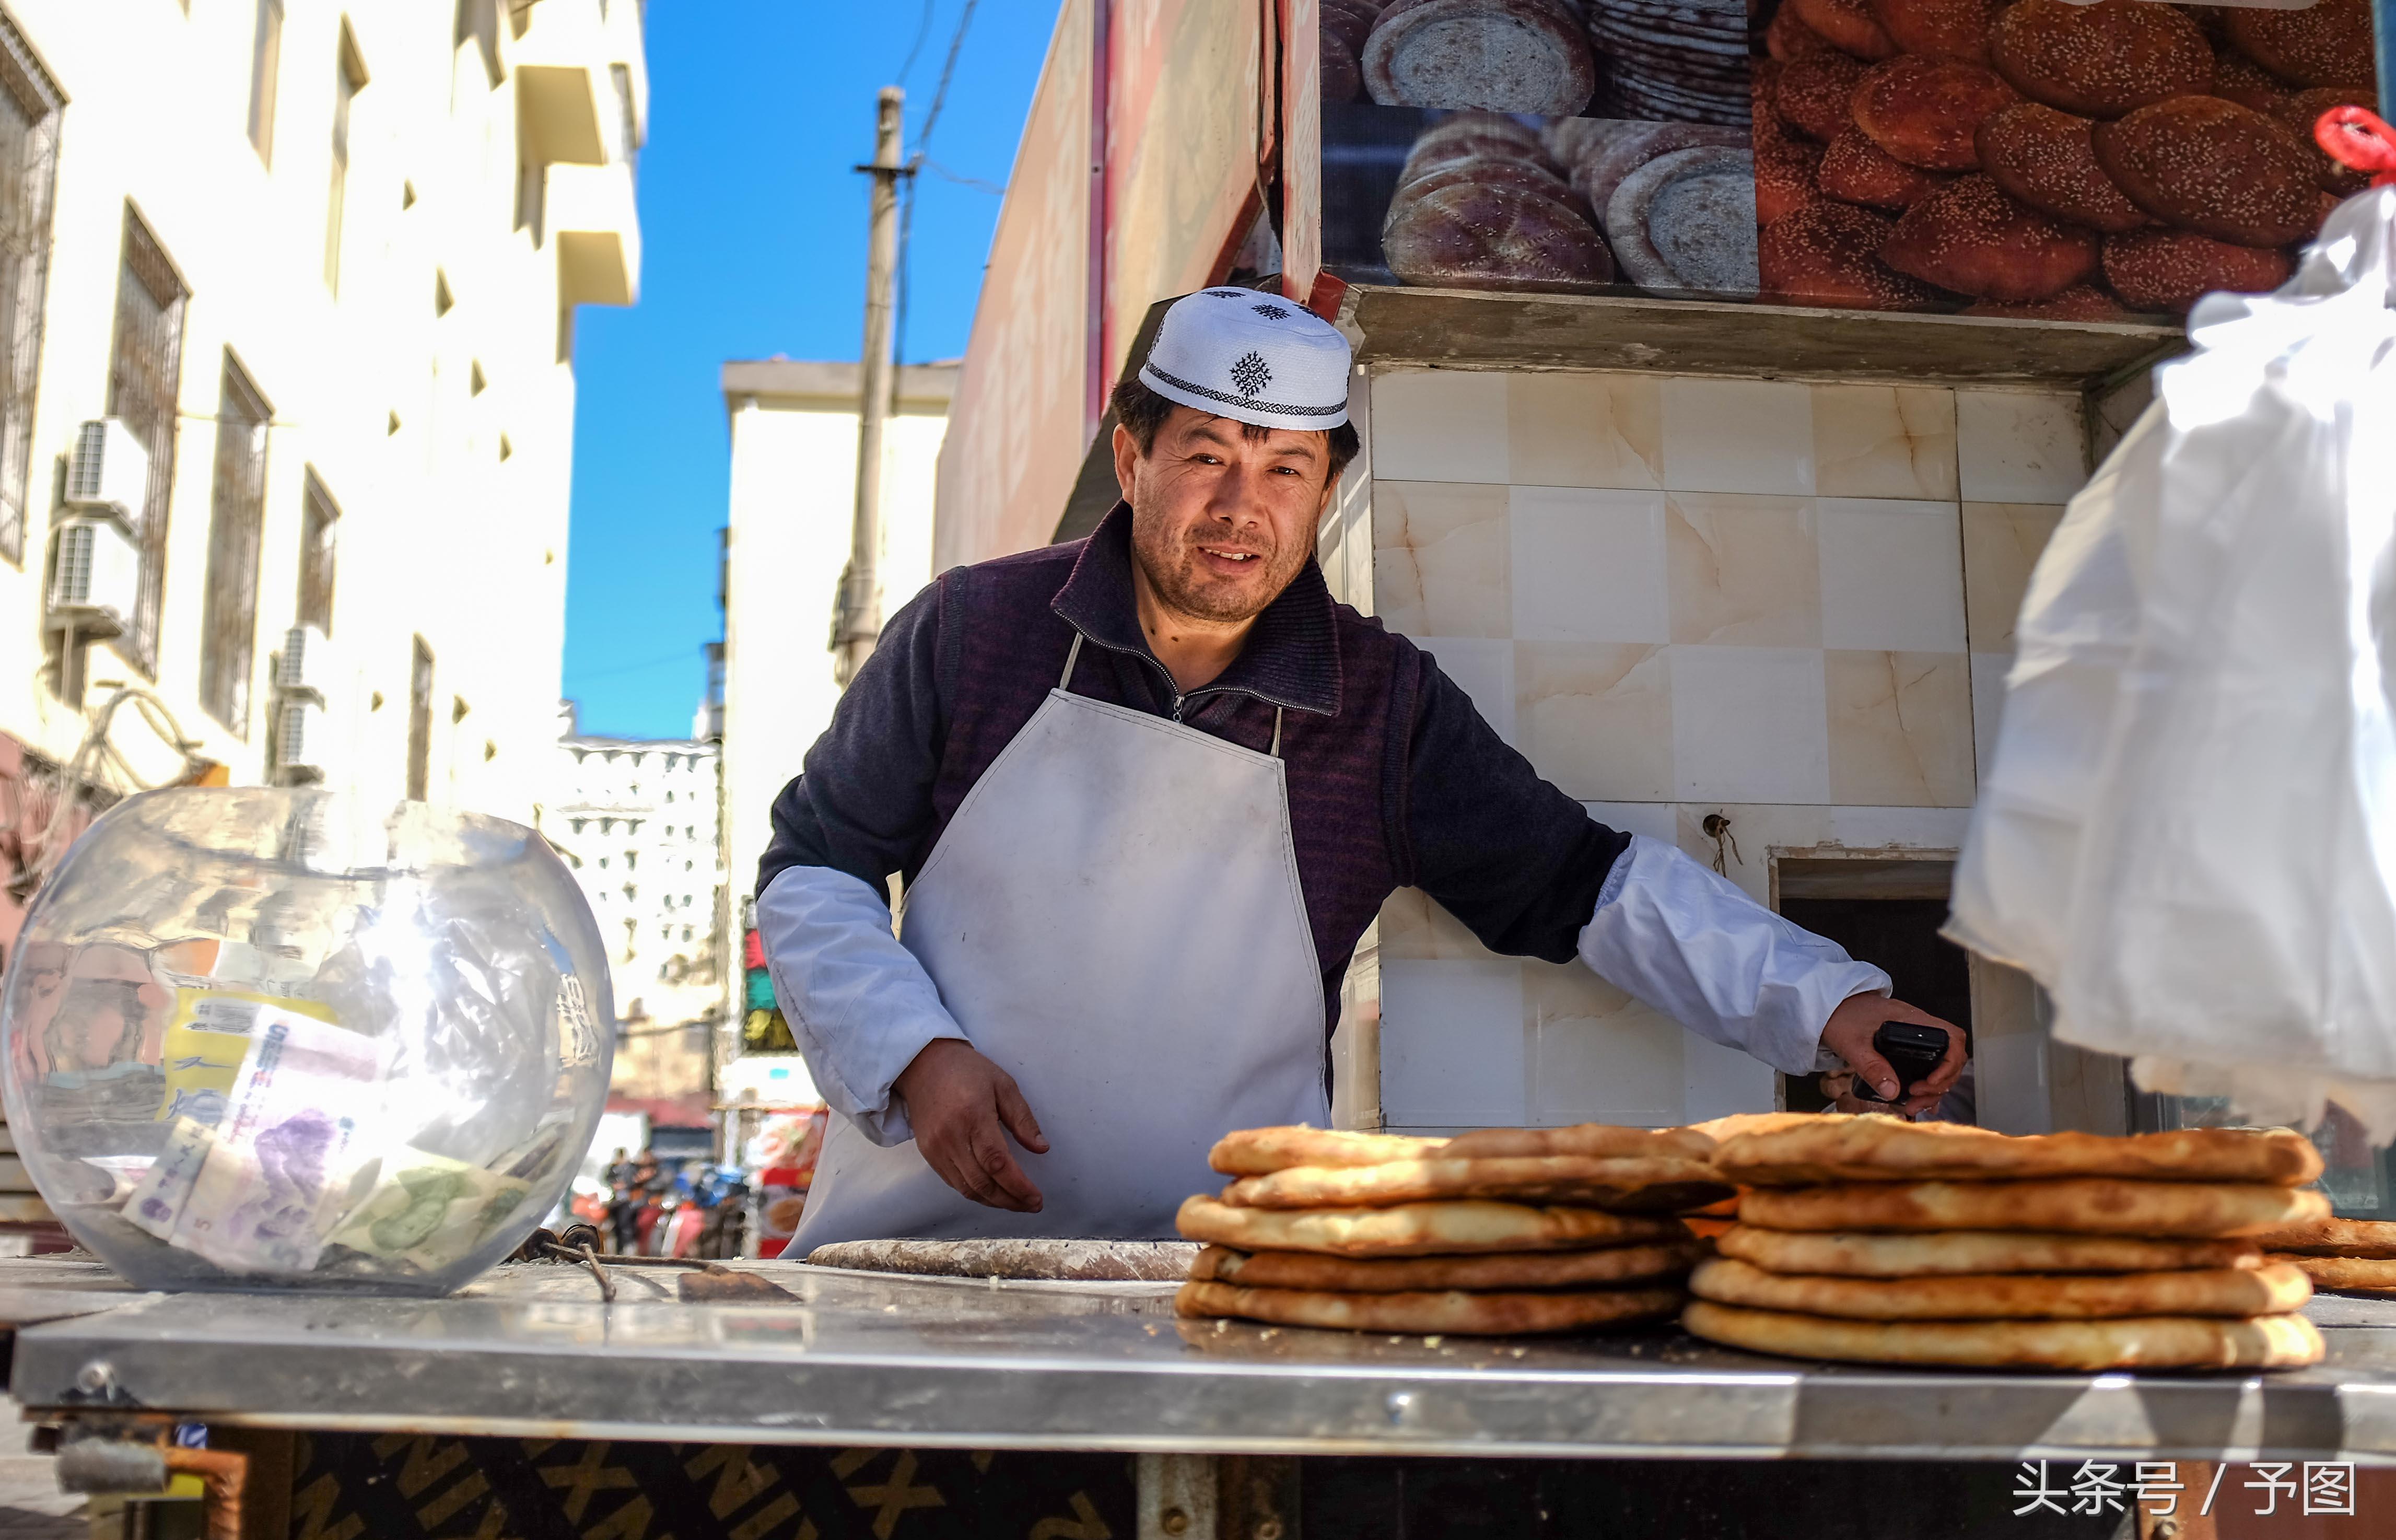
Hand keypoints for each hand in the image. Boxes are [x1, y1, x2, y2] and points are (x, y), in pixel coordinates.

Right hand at [892, 1038, 1049, 1212]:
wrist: (923, 1065)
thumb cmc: (967, 1071)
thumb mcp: (1003, 1084)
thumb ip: (1022, 1118)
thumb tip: (1041, 1148)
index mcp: (973, 1116)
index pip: (997, 1163)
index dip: (1018, 1186)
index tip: (1036, 1198)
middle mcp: (951, 1136)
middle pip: (982, 1182)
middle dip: (1010, 1200)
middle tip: (1031, 1205)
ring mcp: (936, 1148)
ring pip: (967, 1188)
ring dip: (994, 1201)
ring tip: (1016, 1202)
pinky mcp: (928, 1153)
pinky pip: (953, 1183)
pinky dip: (975, 1192)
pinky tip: (993, 1192)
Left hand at [1818, 995, 1966, 1117]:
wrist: (1829, 1007)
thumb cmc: (1841, 1016)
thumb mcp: (1852, 1044)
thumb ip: (1871, 1067)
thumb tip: (1892, 1091)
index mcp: (1913, 1021)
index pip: (1952, 1039)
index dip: (1950, 1064)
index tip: (1929, 1083)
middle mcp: (1919, 1028)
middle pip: (1950, 1058)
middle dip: (1939, 1085)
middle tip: (1916, 1100)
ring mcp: (1915, 1039)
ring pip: (1940, 1066)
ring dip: (1932, 1090)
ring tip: (1913, 1105)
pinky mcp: (1907, 1048)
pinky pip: (1927, 1067)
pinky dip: (1926, 1086)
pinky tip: (1919, 1101)